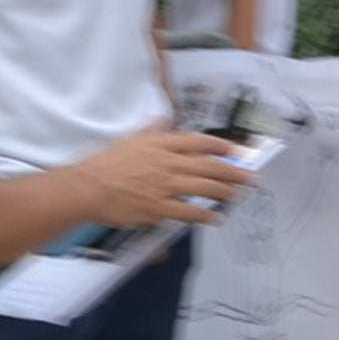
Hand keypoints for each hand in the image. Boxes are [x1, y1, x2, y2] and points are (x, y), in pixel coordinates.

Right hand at [74, 128, 251, 227]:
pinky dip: (205, 215)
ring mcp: (166, 185)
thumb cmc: (105, 164)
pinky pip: (189, 211)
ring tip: (239, 195)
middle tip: (250, 177)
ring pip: (205, 187)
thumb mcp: (129, 139)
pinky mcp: (159, 207)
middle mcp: (169, 162)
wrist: (88, 187)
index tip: (235, 150)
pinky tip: (216, 218)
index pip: (200, 142)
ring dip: (226, 191)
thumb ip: (149, 130)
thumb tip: (160, 120)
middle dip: (234, 171)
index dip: (222, 146)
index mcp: (162, 143)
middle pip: (210, 165)